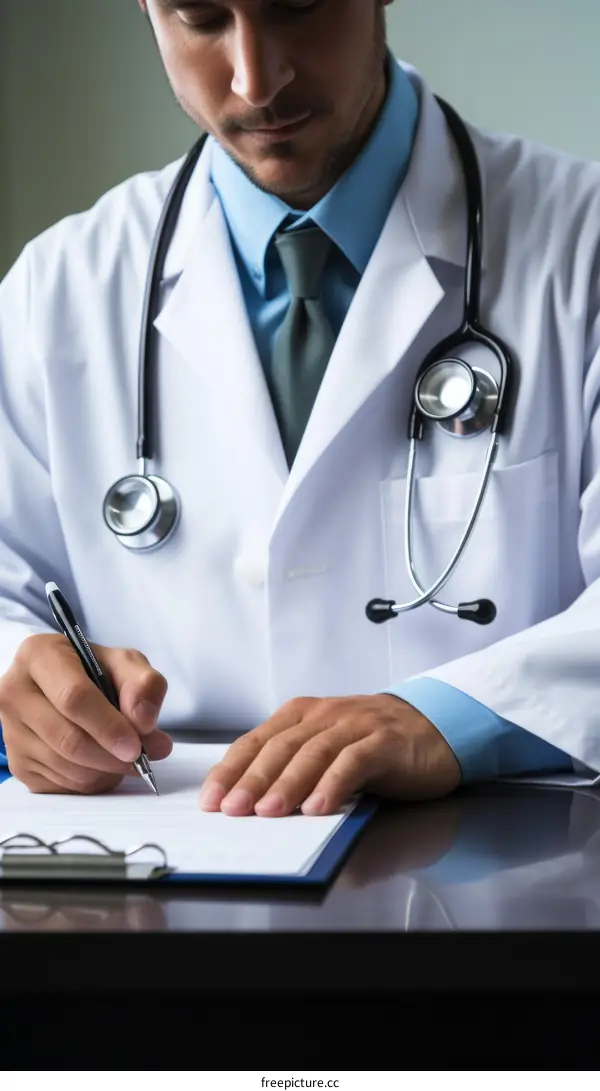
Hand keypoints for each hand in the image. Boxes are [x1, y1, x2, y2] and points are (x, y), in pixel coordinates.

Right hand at [0, 633, 171, 793]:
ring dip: (105, 771)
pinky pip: (60, 784)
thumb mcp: (125, 663)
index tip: (136, 745)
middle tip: (140, 758)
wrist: (64, 686)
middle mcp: (15, 691)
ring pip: (65, 767)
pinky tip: (102, 764)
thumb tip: (145, 722)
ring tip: (124, 758)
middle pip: (68, 739)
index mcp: (39, 655)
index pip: (73, 698)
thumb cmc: (93, 671)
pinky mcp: (17, 761)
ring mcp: (11, 730)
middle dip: (111, 756)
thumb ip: (144, 684)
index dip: (108, 726)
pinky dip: (90, 781)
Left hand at [198, 694, 460, 816]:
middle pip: (279, 747)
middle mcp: (323, 716)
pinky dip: (334, 784)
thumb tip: (249, 804)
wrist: (434, 727)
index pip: (256, 742)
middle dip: (251, 780)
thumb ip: (293, 767)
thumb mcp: (325, 749)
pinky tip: (319, 807)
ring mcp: (355, 726)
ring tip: (268, 812)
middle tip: (232, 810)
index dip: (230, 770)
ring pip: (313, 753)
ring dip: (288, 784)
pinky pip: (354, 762)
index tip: (211, 801)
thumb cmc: (372, 743)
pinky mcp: (384, 742)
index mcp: (301, 716)